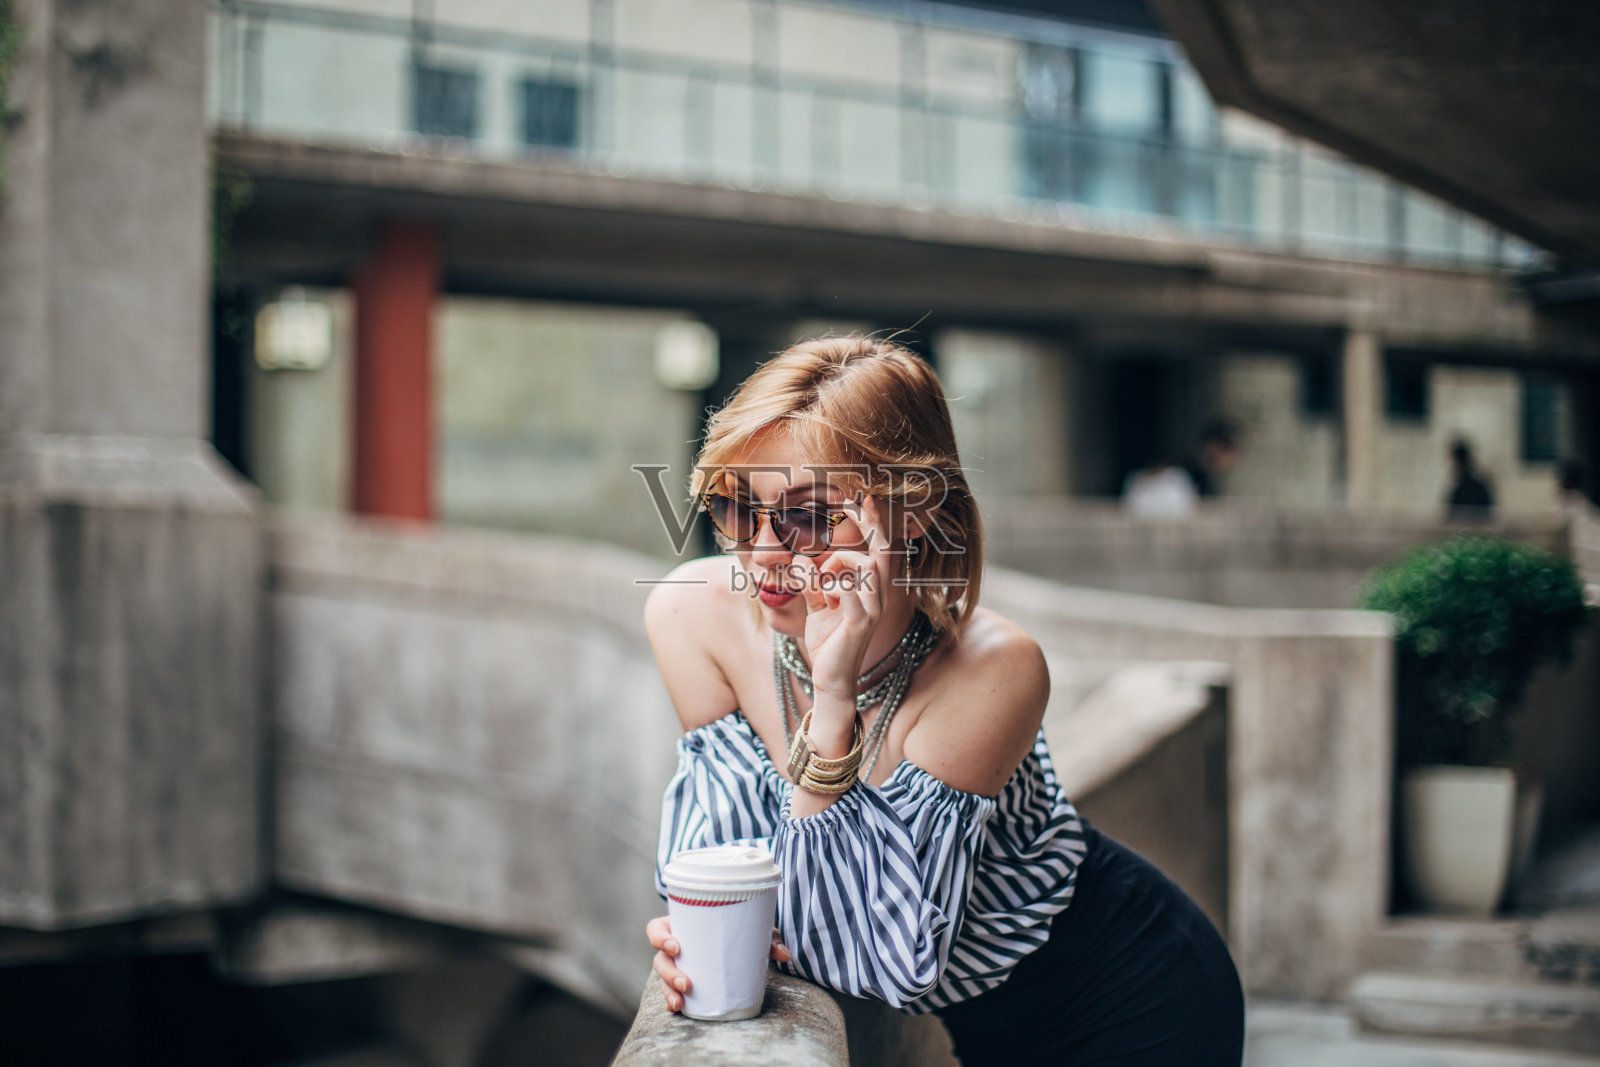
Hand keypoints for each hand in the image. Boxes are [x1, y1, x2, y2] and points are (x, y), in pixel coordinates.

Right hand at [646, 915, 791, 1013]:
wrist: (740, 945)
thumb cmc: (738, 931)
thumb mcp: (751, 930)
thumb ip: (767, 939)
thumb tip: (784, 955)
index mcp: (682, 927)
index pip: (657, 929)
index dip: (660, 937)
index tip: (676, 946)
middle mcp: (675, 948)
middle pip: (659, 959)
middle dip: (669, 973)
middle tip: (686, 983)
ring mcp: (677, 967)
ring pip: (662, 979)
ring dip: (669, 990)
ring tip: (681, 1000)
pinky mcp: (683, 984)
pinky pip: (671, 993)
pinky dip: (672, 1001)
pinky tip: (679, 1008)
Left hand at [791, 493, 893, 706]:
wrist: (830, 678)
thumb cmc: (827, 640)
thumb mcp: (817, 604)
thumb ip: (812, 580)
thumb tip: (801, 559)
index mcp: (870, 589)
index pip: (878, 550)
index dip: (874, 523)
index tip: (864, 497)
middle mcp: (878, 596)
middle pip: (882, 552)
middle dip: (873, 524)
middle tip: (858, 498)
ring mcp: (872, 610)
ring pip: (866, 567)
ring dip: (839, 564)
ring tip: (819, 582)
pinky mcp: (859, 624)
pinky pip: (850, 592)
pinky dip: (831, 586)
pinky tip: (822, 597)